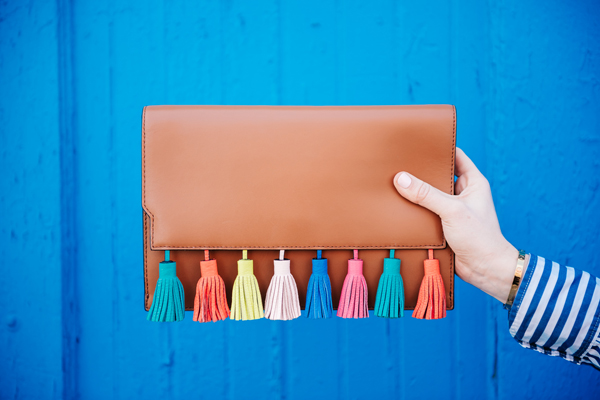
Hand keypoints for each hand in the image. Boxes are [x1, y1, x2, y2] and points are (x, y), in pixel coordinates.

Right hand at [393, 148, 518, 302]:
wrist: (485, 271)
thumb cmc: (480, 238)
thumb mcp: (452, 211)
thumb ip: (427, 194)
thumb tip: (401, 179)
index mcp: (473, 182)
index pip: (455, 156)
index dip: (439, 147)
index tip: (418, 141)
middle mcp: (463, 193)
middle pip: (438, 175)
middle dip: (421, 171)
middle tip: (399, 162)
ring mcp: (452, 210)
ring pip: (430, 194)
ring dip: (416, 192)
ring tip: (394, 183)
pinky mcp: (443, 225)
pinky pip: (426, 212)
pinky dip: (414, 210)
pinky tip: (398, 206)